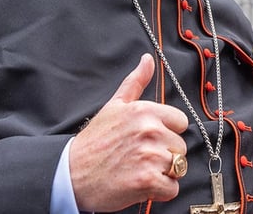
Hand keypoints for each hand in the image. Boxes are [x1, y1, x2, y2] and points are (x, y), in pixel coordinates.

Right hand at [70, 54, 189, 211]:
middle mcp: (150, 130)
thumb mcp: (114, 106)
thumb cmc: (94, 142)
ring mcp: (150, 156)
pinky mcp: (148, 181)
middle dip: (165, 155)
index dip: (167, 133)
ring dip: (163, 173)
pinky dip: (160, 191)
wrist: (71, 174)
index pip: (180, 122)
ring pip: (179, 168)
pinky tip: (141, 184)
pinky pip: (172, 189)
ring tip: (140, 170)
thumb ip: (135, 82)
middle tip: (140, 157)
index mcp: (144, 111)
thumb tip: (148, 60)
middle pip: (181, 147)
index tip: (151, 139)